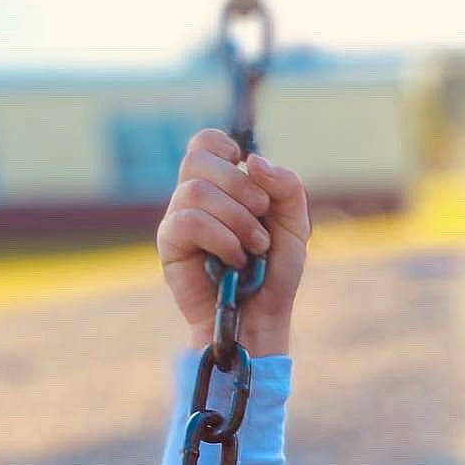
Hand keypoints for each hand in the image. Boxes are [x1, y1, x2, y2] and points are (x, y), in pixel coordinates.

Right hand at [157, 128, 310, 355]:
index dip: (225, 148)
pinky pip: (189, 221)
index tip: (250, 177)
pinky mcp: (169, 245)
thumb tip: (252, 160)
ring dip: (236, 219)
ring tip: (255, 248)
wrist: (261, 321)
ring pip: (197, 191)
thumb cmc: (274, 275)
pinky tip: (235, 260)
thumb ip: (287, 187)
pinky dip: (222, 238)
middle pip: (199, 159)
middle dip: (240, 187)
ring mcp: (178, 220)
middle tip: (262, 219)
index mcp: (219, 186)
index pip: (205, 143)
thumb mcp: (294, 227)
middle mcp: (193, 199)